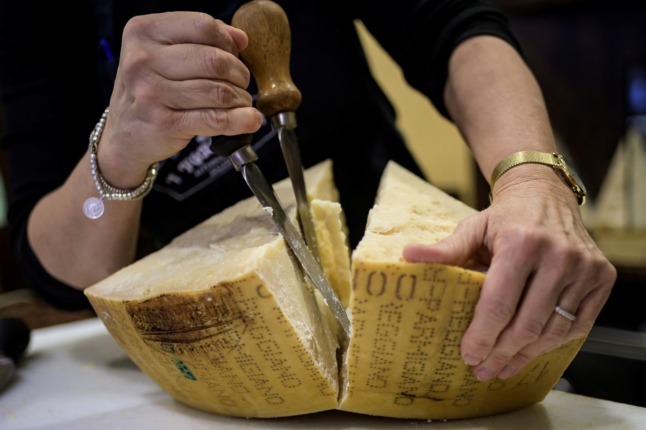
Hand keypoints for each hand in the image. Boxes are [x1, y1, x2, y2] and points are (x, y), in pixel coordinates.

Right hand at [98, 12, 262, 187]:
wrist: (125, 135)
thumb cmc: (150, 90)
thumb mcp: (164, 55)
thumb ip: (200, 39)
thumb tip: (240, 37)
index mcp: (143, 32)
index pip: (202, 26)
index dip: (228, 41)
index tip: (235, 54)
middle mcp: (143, 60)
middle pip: (214, 60)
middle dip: (239, 73)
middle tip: (241, 83)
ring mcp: (151, 93)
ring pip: (219, 91)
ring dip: (240, 98)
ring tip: (240, 102)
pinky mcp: (164, 124)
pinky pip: (215, 119)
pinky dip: (240, 120)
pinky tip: (250, 120)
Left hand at [403, 165, 615, 380]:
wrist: (546, 197)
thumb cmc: (505, 219)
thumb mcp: (473, 228)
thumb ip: (445, 248)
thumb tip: (408, 256)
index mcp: (521, 243)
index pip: (499, 302)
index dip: (482, 335)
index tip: (468, 355)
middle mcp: (558, 256)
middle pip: (527, 323)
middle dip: (500, 352)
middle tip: (481, 368)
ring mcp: (584, 268)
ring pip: (553, 331)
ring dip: (525, 355)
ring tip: (501, 367)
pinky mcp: (602, 278)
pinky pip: (577, 326)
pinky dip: (552, 344)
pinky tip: (529, 353)